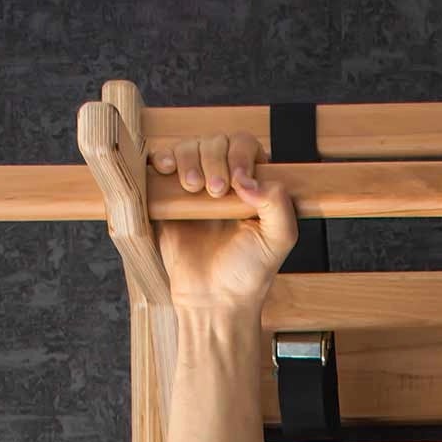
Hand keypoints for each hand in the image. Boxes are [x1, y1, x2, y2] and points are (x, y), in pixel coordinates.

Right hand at [152, 130, 297, 313]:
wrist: (213, 299)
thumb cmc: (248, 272)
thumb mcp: (278, 239)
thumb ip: (279, 204)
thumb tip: (248, 180)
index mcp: (253, 183)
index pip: (244, 145)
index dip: (239, 155)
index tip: (237, 183)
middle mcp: (224, 178)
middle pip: (215, 141)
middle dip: (214, 160)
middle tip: (213, 193)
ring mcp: (195, 185)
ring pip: (189, 147)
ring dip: (189, 160)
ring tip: (193, 189)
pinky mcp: (169, 196)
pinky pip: (162, 163)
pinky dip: (163, 159)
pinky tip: (168, 170)